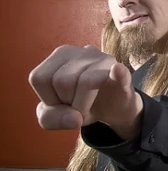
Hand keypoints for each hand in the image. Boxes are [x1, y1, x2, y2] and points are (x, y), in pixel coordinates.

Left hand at [28, 45, 142, 138]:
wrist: (112, 108)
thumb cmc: (78, 104)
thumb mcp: (53, 116)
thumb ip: (49, 118)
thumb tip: (75, 118)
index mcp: (61, 55)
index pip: (39, 77)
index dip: (47, 98)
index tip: (60, 100)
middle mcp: (83, 51)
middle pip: (61, 81)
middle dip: (67, 103)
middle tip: (77, 103)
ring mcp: (105, 60)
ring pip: (86, 82)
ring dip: (83, 106)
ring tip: (88, 104)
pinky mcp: (123, 74)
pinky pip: (118, 72)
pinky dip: (117, 73)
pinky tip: (116, 70)